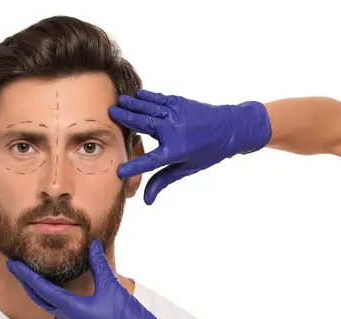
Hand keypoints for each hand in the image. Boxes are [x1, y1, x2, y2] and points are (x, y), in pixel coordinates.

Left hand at [6, 239, 201, 318]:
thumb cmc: (125, 316)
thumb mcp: (111, 285)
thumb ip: (98, 263)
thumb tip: (91, 244)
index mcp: (70, 308)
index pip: (40, 288)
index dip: (25, 274)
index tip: (13, 264)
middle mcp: (67, 316)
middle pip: (38, 297)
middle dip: (25, 281)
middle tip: (15, 266)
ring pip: (46, 303)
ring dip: (36, 289)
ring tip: (29, 274)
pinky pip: (57, 307)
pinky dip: (48, 295)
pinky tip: (52, 287)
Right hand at [108, 90, 271, 204]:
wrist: (231, 128)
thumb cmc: (208, 152)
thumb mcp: (186, 169)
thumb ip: (162, 182)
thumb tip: (146, 201)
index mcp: (176, 151)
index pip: (151, 162)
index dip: (135, 167)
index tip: (119, 172)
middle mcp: (175, 131)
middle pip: (145, 124)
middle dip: (126, 119)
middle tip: (109, 113)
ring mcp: (177, 114)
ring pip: (149, 108)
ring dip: (133, 104)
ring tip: (118, 101)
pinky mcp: (179, 103)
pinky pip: (158, 99)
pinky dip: (147, 97)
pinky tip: (136, 95)